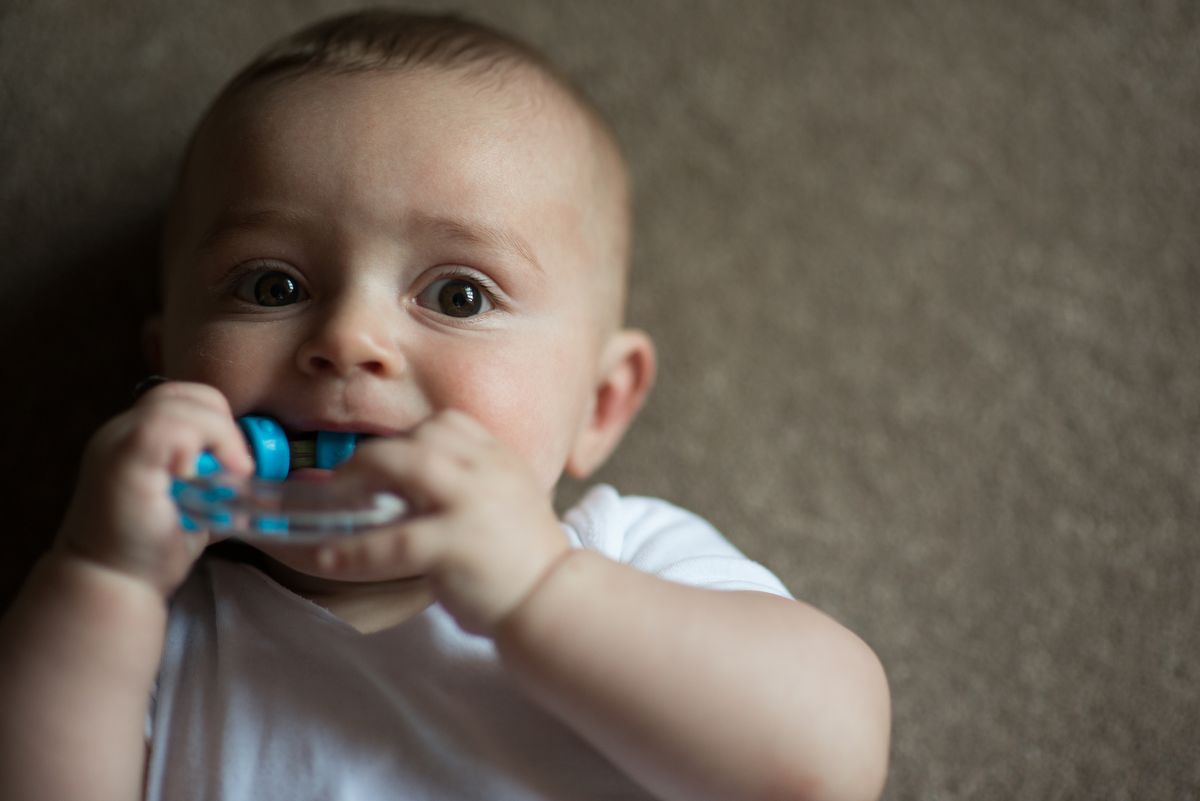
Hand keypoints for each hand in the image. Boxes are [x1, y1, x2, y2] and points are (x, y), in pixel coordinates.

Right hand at [55, 381, 253, 596]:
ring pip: (176, 404)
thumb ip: (220, 482)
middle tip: (237, 467)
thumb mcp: (198, 506)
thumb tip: (265, 478)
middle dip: (221, 423)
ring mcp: (117, 444)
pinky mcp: (121, 461)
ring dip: (217, 434)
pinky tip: (195, 475)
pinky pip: (163, 427)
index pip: (184, 400)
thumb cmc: (152, 549)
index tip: (236, 461)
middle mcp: (122, 433)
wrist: (114, 583)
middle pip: (183, 394)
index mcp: (139, 439)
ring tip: (230, 474)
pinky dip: (193, 442)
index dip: (217, 419)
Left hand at [324, 409, 570, 634]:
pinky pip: (393, 541)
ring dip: (359, 479)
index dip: (410, 437)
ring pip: (405, 466)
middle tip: (346, 480)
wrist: (555, 600)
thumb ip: (472, 486)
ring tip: (333, 503)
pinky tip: (327, 557)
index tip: (387, 459)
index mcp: (500, 459)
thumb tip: (409, 492)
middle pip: (419, 437)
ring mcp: (472, 503)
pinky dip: (352, 549)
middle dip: (373, 454)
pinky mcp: (456, 544)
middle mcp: (487, 471)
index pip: (448, 423)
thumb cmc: (525, 561)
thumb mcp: (509, 502)